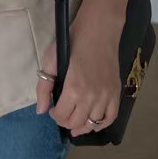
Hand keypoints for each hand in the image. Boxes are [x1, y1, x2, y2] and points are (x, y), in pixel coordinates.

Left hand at [36, 2, 122, 135]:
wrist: (99, 31)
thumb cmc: (72, 42)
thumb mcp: (51, 62)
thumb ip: (44, 88)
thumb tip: (41, 111)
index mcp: (74, 89)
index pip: (61, 115)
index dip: (54, 115)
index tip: (52, 109)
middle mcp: (92, 97)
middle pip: (77, 123)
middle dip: (65, 122)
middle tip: (62, 115)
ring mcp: (106, 96)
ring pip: (93, 124)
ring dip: (82, 127)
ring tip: (75, 125)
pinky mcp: (116, 92)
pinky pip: (111, 117)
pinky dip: (101, 124)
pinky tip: (93, 124)